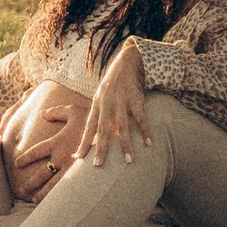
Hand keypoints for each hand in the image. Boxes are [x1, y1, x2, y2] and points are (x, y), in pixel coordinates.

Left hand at [0, 80, 84, 203]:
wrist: (111, 134)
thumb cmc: (92, 120)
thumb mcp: (73, 111)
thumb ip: (56, 112)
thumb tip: (43, 113)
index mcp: (58, 142)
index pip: (36, 151)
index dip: (26, 158)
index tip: (17, 164)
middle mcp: (62, 157)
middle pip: (42, 173)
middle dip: (31, 182)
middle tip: (21, 190)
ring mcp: (72, 168)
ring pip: (53, 185)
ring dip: (43, 193)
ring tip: (34, 200)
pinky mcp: (82, 176)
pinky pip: (69, 188)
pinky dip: (60, 196)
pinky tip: (56, 202)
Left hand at [78, 37, 150, 167]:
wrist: (127, 61)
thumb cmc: (113, 83)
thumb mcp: (102, 95)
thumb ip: (99, 114)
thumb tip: (94, 135)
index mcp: (97, 104)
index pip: (88, 126)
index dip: (83, 142)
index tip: (77, 158)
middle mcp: (107, 103)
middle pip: (102, 129)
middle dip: (100, 148)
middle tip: (98, 165)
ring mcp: (121, 101)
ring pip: (122, 126)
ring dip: (125, 144)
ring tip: (128, 161)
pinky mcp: (135, 98)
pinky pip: (140, 117)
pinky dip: (145, 130)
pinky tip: (149, 143)